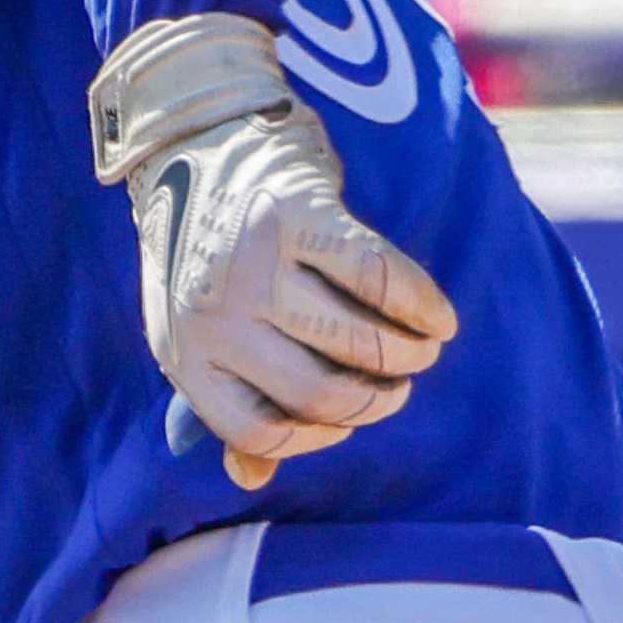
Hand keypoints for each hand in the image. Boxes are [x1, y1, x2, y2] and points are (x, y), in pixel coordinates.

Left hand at [91, 14, 457, 489]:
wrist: (201, 142)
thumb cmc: (209, 254)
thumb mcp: (195, 331)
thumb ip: (225, 402)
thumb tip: (250, 480)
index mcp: (183, 353)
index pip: (263, 431)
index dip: (320, 435)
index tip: (352, 415)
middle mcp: (213, 313)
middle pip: (323, 393)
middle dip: (380, 398)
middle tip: (403, 382)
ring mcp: (254, 262)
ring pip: (359, 343)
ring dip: (408, 354)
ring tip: (423, 348)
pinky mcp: (297, 212)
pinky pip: (380, 279)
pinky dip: (421, 304)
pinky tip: (439, 317)